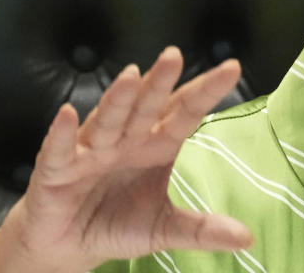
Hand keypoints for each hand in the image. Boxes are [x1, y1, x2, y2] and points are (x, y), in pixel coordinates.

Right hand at [0, 48, 252, 272]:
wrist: (69, 246)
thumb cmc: (117, 223)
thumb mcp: (163, 228)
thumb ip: (201, 229)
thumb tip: (246, 238)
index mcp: (156, 146)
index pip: (185, 113)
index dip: (206, 92)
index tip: (231, 68)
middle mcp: (126, 139)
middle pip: (147, 106)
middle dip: (160, 83)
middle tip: (174, 56)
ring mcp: (91, 150)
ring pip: (109, 120)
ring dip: (119, 99)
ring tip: (131, 75)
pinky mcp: (57, 169)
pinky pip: (61, 149)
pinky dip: (63, 133)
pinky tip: (68, 114)